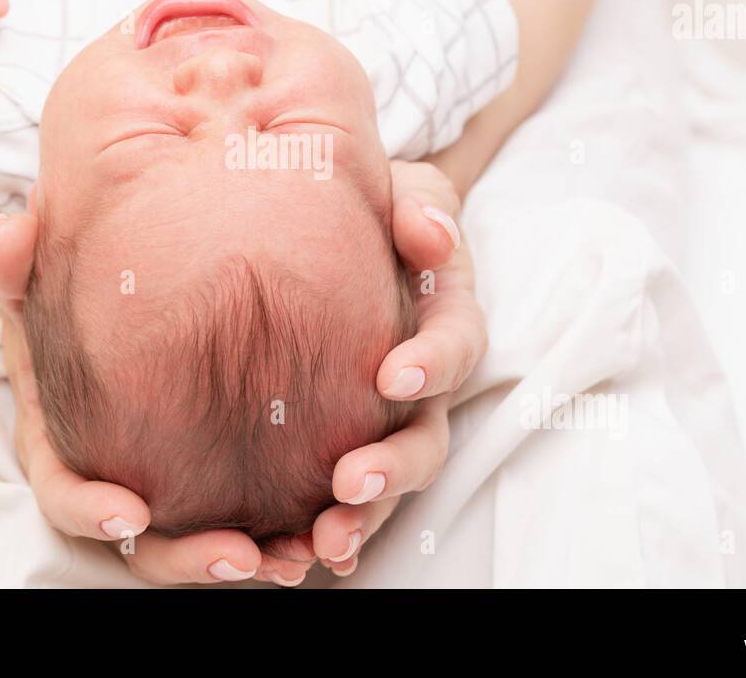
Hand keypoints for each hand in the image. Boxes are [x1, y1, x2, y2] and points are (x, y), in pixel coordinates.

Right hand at [0, 208, 316, 586]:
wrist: (130, 284)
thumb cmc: (76, 287)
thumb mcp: (41, 272)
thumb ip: (16, 259)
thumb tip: (0, 235)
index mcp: (62, 441)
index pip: (65, 492)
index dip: (91, 510)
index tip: (131, 515)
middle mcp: (119, 473)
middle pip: (148, 541)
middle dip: (189, 557)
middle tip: (240, 555)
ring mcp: (174, 478)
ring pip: (208, 538)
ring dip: (256, 555)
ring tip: (300, 555)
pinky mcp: (227, 469)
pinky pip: (259, 510)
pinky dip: (294, 523)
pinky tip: (339, 525)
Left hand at [306, 160, 485, 574]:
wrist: (322, 230)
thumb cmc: (368, 209)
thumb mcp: (402, 191)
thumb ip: (421, 207)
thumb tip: (431, 232)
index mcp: (442, 318)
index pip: (455, 343)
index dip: (433, 363)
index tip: (394, 376)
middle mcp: (421, 382)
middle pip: (426, 438)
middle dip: (395, 467)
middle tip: (351, 483)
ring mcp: (383, 420)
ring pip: (387, 482)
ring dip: (364, 517)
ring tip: (324, 542)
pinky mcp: (339, 440)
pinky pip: (341, 497)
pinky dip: (322, 528)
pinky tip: (290, 554)